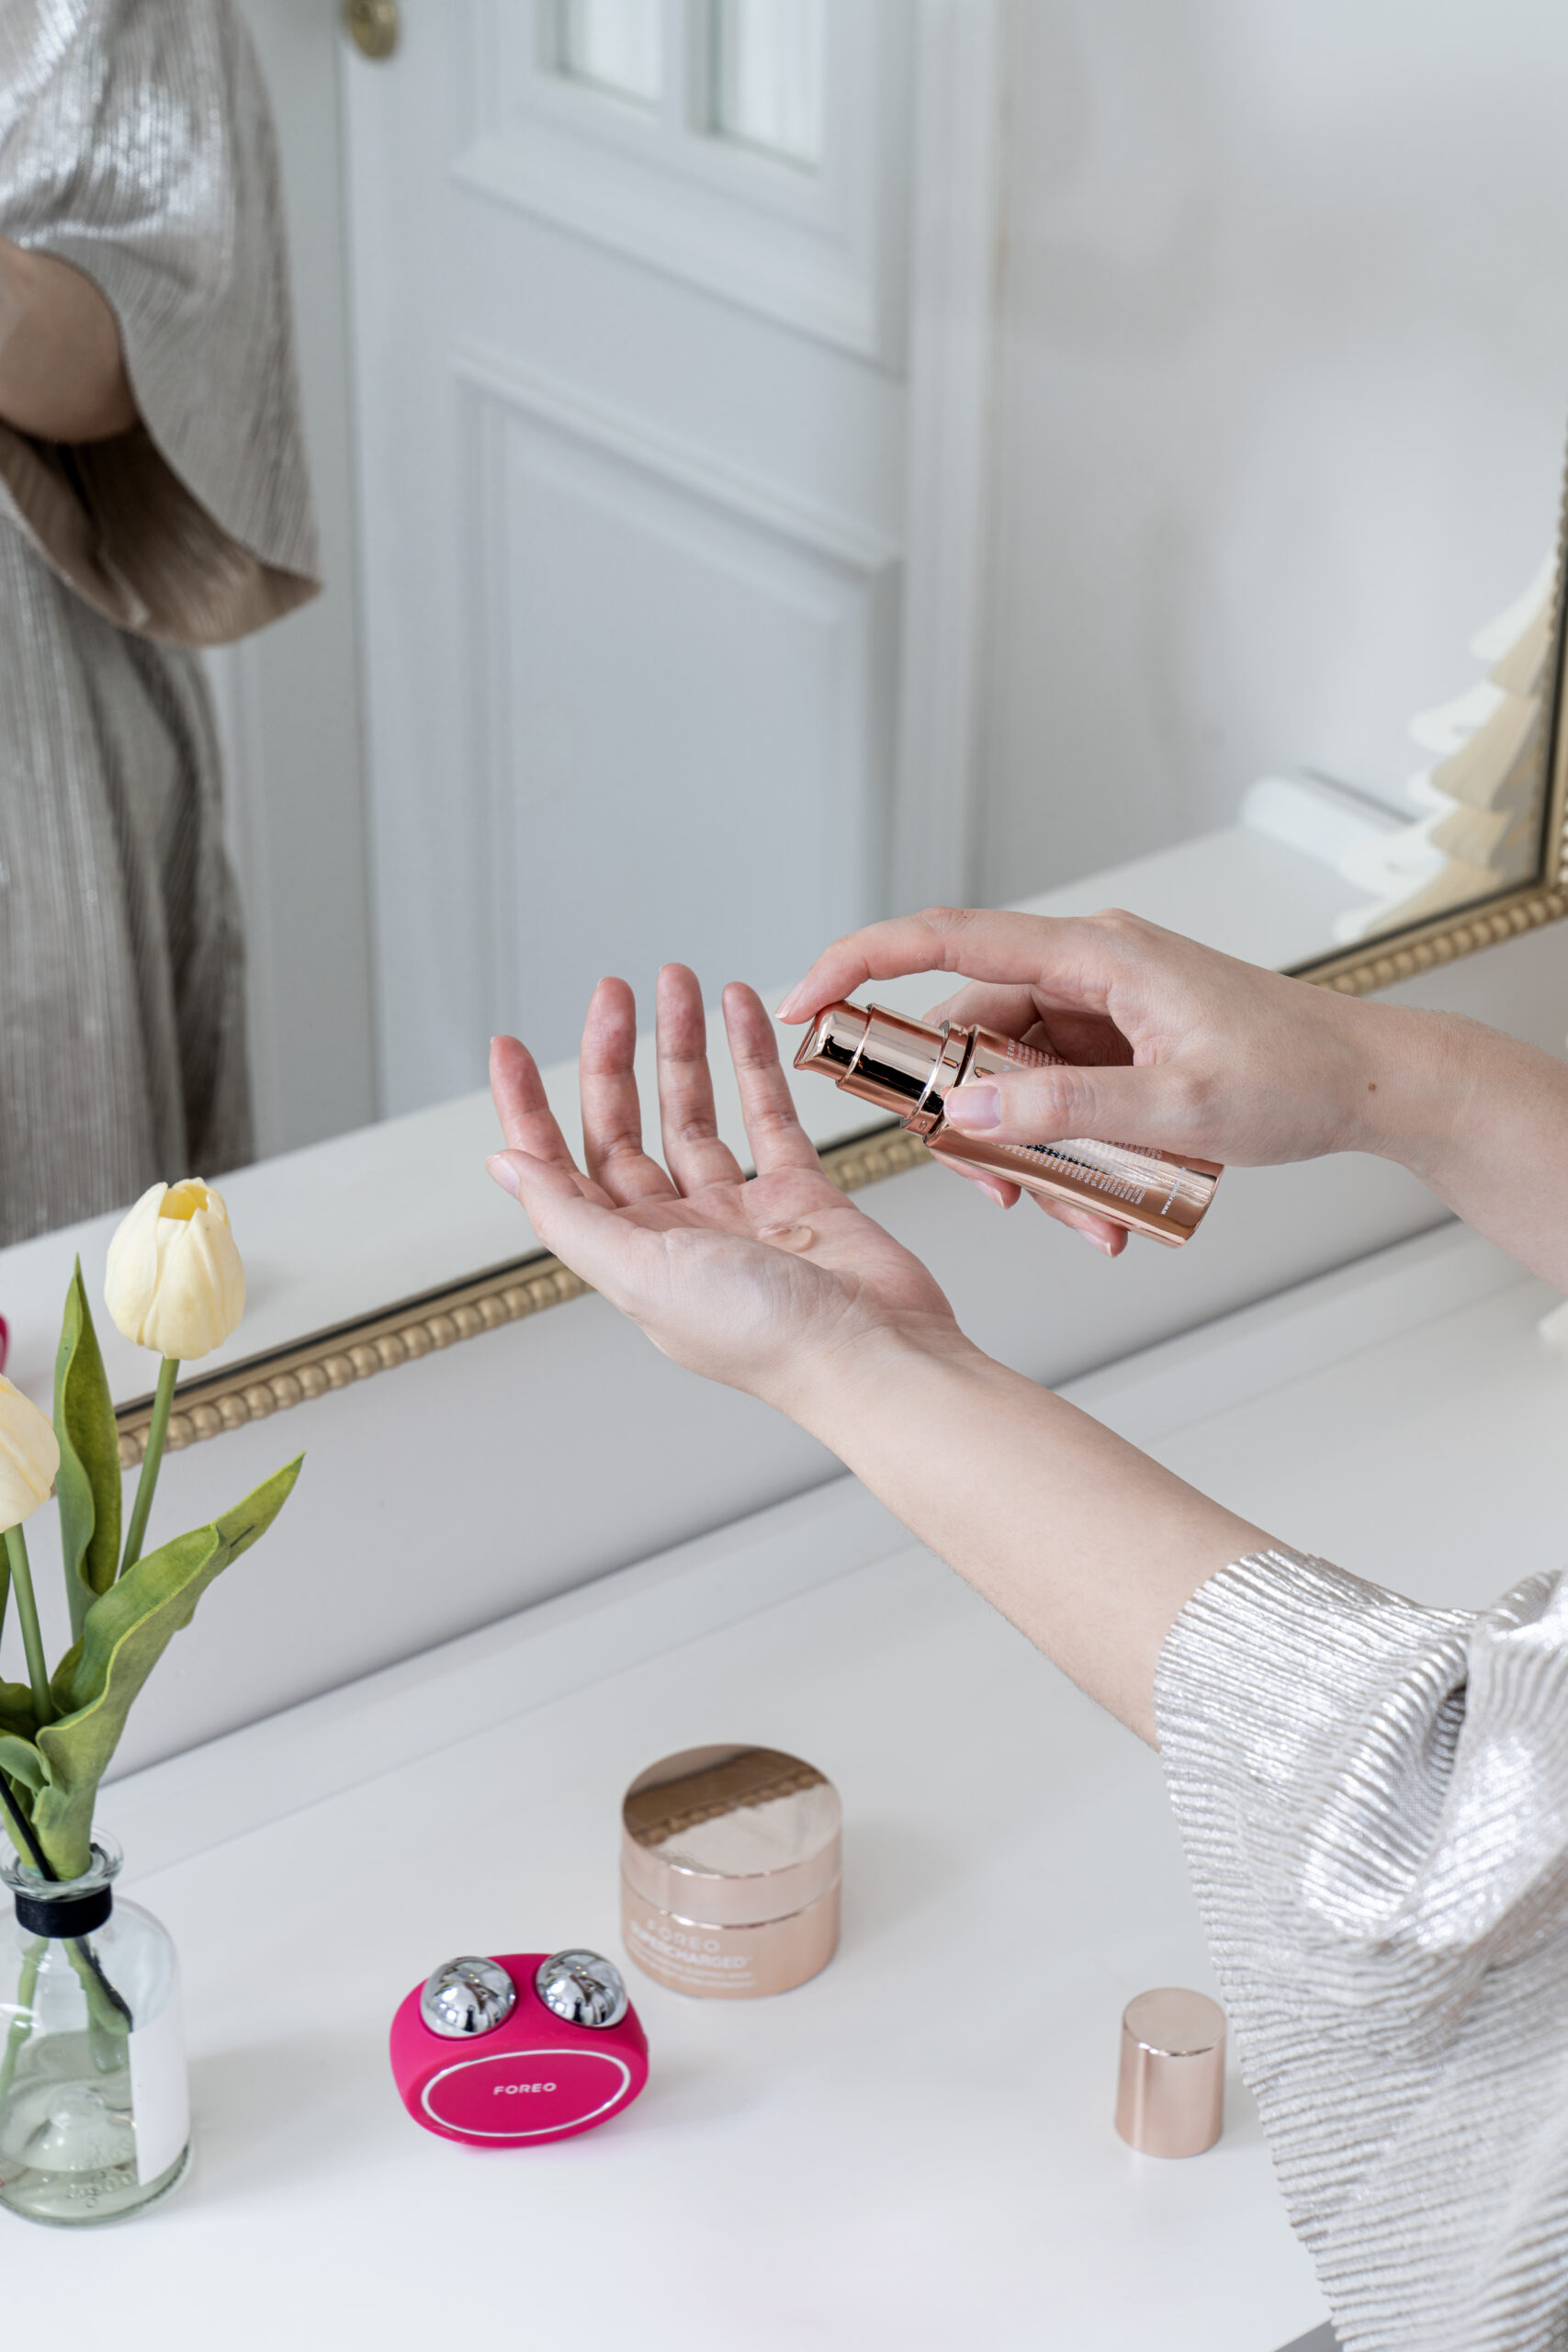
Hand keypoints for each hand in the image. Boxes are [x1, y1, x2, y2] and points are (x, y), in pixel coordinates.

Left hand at [486, 966, 963, 1411]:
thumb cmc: (767, 1339)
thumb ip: (569, 1217)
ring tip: (678, 982)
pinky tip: (742, 1012)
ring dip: (682, 1046)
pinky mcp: (800, 1197)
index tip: (510, 1047)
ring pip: (695, 1112)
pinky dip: (752, 1061)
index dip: (528, 1108)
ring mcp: (738, 1213)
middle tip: (614, 994)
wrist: (877, 1356)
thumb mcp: (643, 1274)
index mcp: (628, 1258)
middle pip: (625, 1129)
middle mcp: (676, 1235)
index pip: (558, 1170)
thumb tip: (504, 1167)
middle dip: (614, 1058)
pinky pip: (768, 1114)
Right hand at [778, 906, 1392, 1253]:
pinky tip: (1102, 1209)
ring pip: (1012, 1075)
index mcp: (1092, 954)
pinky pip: (1057, 1093)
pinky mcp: (1119, 1042)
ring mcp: (1103, 1006)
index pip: (944, 938)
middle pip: (970, 1030)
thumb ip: (1064, 1106)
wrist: (1372, 1081)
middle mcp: (1086, 968)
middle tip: (990, 1186)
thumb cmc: (1295, 1075)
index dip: (858, 964)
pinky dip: (1063, 1149)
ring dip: (1026, 1149)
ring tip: (1072, 1215)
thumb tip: (967, 1110)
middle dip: (968, 1117)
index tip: (799, 1003)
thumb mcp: (1176, 1107)